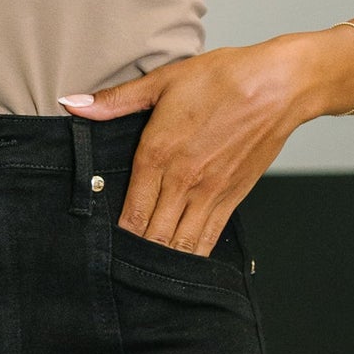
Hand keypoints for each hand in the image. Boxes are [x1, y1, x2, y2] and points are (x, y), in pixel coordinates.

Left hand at [66, 29, 353, 253]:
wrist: (280, 85)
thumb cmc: (225, 78)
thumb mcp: (163, 81)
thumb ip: (116, 100)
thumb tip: (73, 103)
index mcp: (159, 154)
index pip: (130, 213)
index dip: (114, 237)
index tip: (100, 247)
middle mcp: (183, 181)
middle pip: (152, 236)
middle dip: (134, 255)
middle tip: (117, 267)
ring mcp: (210, 193)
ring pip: (180, 244)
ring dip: (162, 261)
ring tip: (144, 275)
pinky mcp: (232, 198)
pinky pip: (209, 239)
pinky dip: (193, 256)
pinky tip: (180, 265)